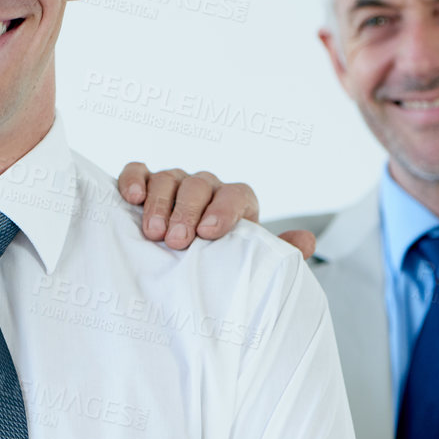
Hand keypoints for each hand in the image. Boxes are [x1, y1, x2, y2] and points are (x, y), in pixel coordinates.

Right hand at [117, 162, 316, 259]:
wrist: (187, 267)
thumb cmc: (221, 263)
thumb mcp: (250, 262)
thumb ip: (278, 253)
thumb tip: (307, 241)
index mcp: (235, 203)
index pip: (236, 193)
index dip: (224, 209)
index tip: (209, 233)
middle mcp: (206, 188)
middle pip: (199, 185)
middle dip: (186, 211)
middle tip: (176, 240)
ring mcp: (174, 183)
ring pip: (168, 178)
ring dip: (159, 203)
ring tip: (152, 232)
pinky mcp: (144, 183)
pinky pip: (138, 171)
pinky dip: (134, 179)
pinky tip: (131, 197)